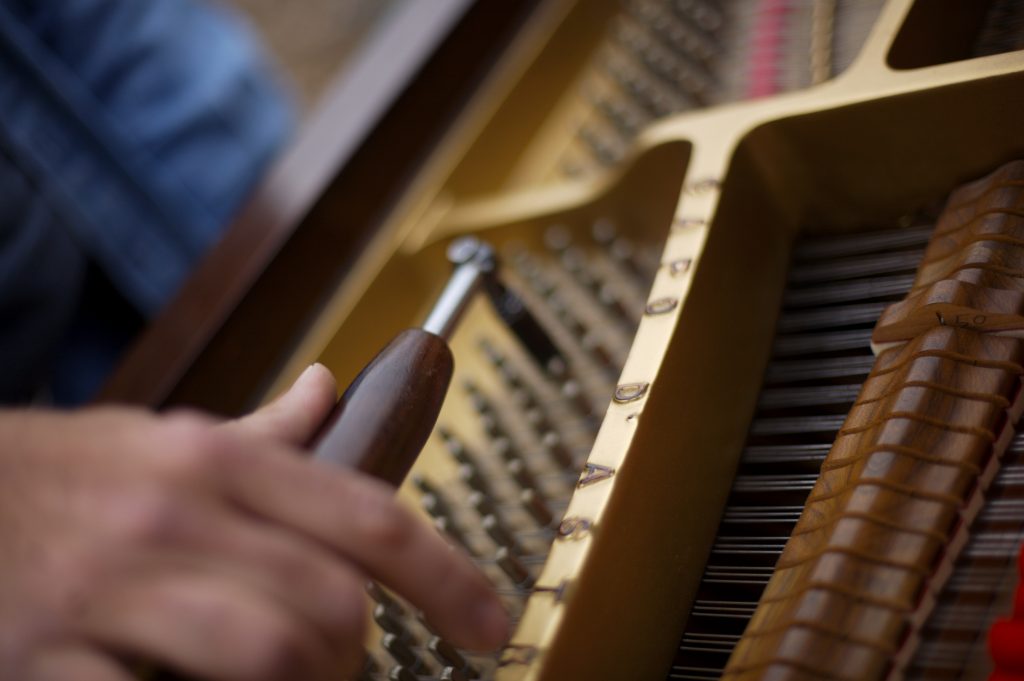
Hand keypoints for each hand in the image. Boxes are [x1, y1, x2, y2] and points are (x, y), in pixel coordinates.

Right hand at [0, 365, 506, 680]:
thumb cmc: (61, 475)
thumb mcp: (161, 436)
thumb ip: (259, 431)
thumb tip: (329, 391)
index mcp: (215, 460)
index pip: (367, 515)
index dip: (447, 576)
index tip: (488, 621)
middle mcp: (174, 516)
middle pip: (332, 599)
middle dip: (360, 650)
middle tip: (350, 660)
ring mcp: (112, 590)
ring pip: (271, 652)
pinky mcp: (51, 658)